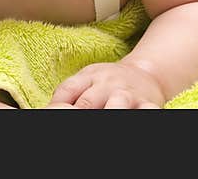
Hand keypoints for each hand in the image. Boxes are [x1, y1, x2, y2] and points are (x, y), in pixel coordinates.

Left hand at [49, 61, 163, 108]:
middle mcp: (107, 84)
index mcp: (88, 77)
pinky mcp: (148, 104)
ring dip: (110, 111)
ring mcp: (127, 94)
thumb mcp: (86, 80)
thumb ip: (69, 93)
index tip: (52, 113)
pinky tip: (134, 115)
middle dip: (80, 112)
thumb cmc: (107, 82)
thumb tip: (49, 107)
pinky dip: (142, 113)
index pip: (67, 90)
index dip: (57, 105)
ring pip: (117, 103)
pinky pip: (147, 110)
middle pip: (88, 102)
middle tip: (70, 125)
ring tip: (103, 116)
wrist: (144, 73)